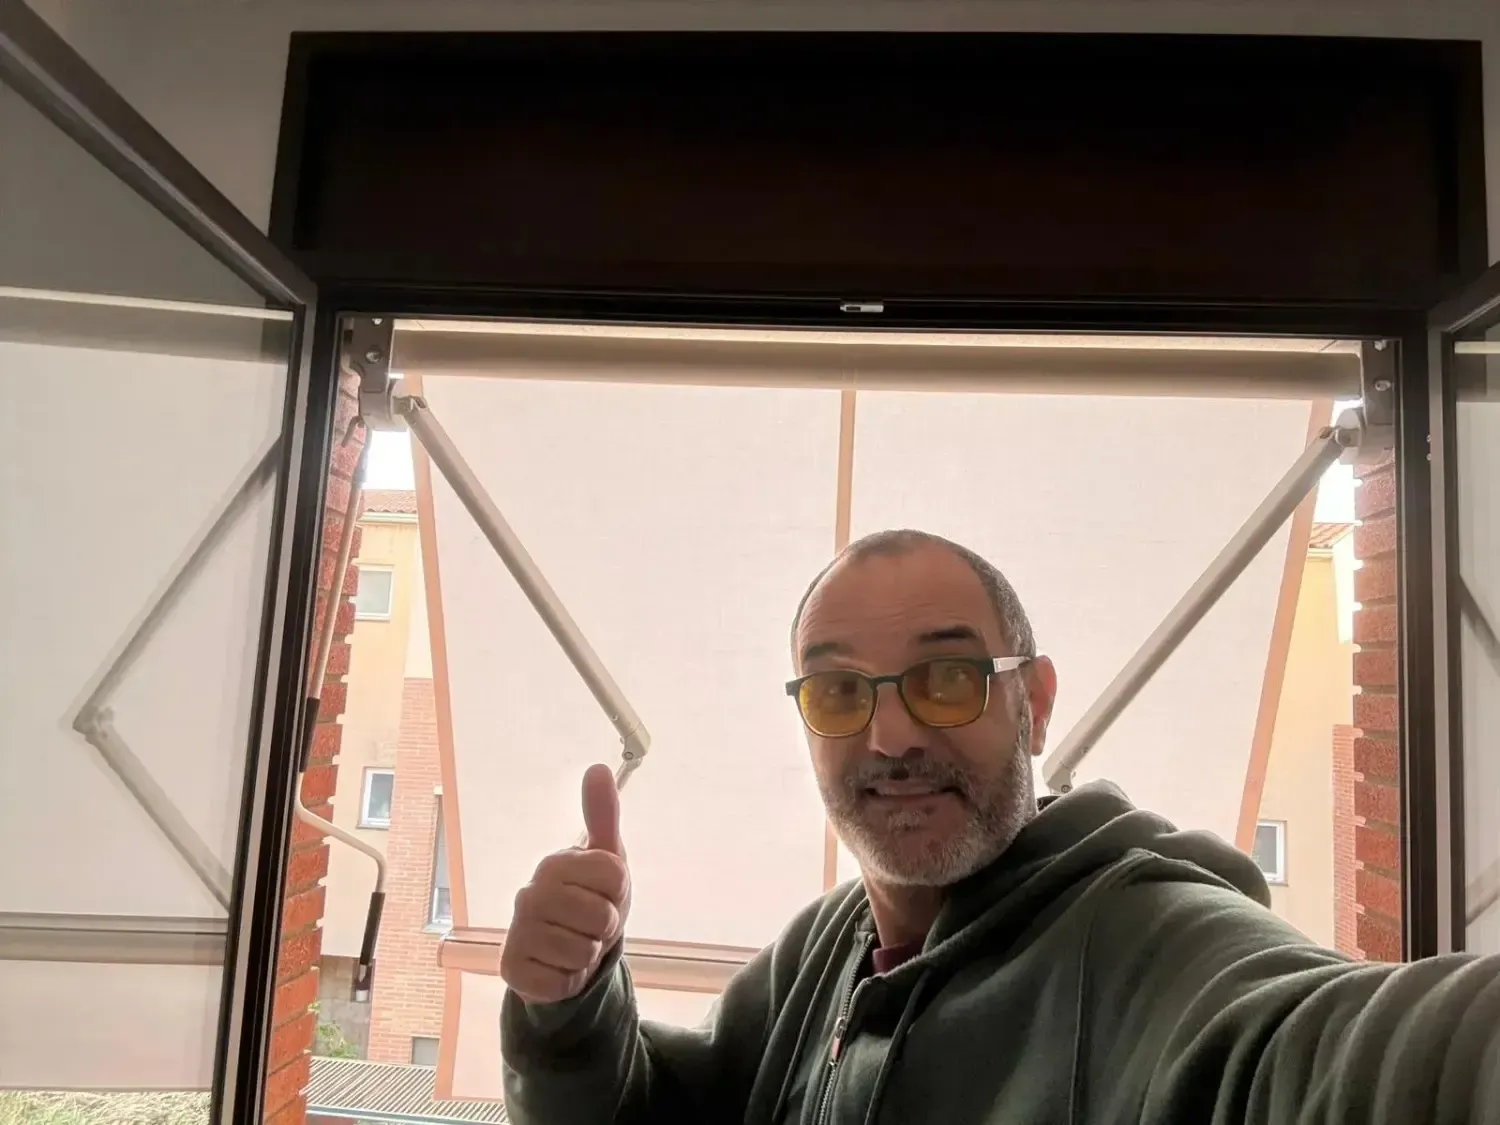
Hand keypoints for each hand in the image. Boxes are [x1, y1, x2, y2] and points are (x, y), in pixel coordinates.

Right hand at [501, 763, 631, 1003]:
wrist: (561, 955)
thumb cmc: (588, 903)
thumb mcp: (606, 862)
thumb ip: (603, 816)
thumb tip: (596, 768)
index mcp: (556, 863)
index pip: (615, 875)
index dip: (619, 892)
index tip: (604, 894)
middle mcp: (530, 892)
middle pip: (602, 917)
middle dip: (606, 928)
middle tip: (590, 926)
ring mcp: (518, 930)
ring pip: (584, 952)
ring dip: (587, 956)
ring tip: (573, 945)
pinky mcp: (512, 968)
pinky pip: (563, 981)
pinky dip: (569, 980)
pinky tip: (557, 967)